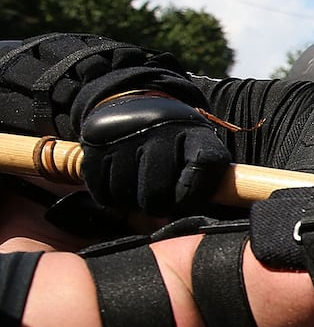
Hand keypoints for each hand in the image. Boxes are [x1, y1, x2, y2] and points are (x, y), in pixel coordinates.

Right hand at [79, 93, 230, 215]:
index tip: (187, 198)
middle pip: (156, 194)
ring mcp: (124, 136)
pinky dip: (110, 196)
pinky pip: (101, 190)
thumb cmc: (175, 139)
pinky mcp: (95, 144)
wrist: (137, 99)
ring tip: (139, 187)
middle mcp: (158, 131)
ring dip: (131, 201)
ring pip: (125, 195)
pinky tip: (121, 183)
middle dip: (158, 204)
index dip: (195, 194)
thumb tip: (186, 227)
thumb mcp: (199, 147)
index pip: (204, 167)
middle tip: (159, 198)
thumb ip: (202, 181)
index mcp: (194, 133)